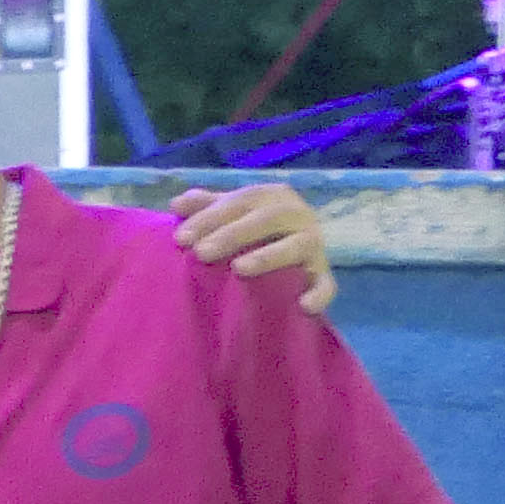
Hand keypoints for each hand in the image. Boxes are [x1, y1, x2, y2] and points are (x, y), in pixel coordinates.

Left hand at [167, 180, 339, 316]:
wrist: (299, 249)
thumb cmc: (253, 228)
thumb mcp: (231, 212)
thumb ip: (206, 206)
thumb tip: (178, 203)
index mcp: (273, 197)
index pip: (240, 202)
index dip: (209, 217)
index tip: (180, 238)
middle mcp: (298, 215)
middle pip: (267, 219)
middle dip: (232, 234)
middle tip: (201, 253)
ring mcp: (314, 245)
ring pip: (297, 246)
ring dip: (269, 256)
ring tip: (239, 269)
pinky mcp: (322, 274)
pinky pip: (326, 284)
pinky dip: (318, 294)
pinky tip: (303, 306)